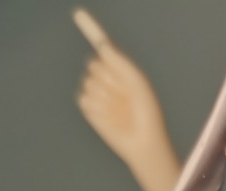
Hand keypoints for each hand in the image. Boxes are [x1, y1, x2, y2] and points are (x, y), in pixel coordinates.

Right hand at [73, 9, 166, 169]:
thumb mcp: (138, 84)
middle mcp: (107, 79)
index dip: (91, 30)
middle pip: (94, 64)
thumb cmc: (147, 113)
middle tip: (125, 95)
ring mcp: (97, 93)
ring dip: (105, 96)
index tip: (78, 14)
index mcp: (120, 69)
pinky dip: (98, 108)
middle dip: (109, 79)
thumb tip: (103, 46)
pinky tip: (110, 118)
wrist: (143, 142)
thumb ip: (121, 63)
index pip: (103, 49)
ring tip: (120, 110)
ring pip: (89, 83)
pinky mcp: (90, 109)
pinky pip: (84, 99)